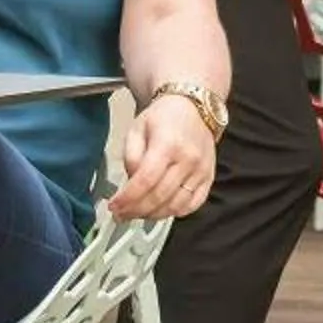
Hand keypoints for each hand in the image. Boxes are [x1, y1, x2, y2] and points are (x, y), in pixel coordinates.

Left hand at [107, 96, 217, 221]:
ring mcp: (201, 171)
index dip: (127, 199)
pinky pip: (193, 205)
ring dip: (153, 215)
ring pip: (176, 205)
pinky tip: (161, 209)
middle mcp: (187, 159)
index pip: (145, 181)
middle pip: (159, 197)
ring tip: (138, 213)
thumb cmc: (164, 117)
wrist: (194, 107)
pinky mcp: (209, 178)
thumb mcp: (137, 129)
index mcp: (167, 144)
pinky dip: (175, 212)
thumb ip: (131, 157)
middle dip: (136, 210)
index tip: (114, 206)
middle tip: (121, 214)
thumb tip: (130, 184)